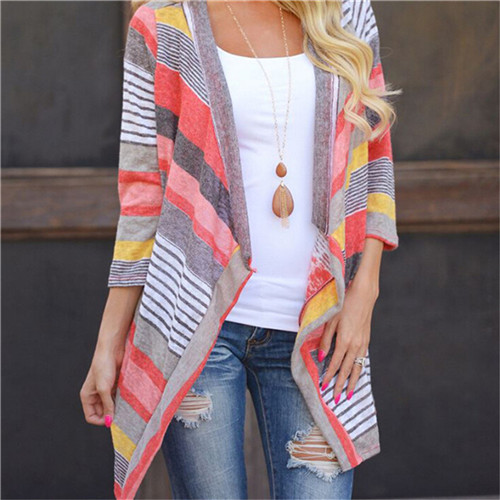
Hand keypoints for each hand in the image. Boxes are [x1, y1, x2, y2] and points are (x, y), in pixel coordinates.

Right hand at [80, 342, 124, 426]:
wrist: (113, 349)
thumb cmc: (104, 365)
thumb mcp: (104, 388)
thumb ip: (107, 405)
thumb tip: (109, 421)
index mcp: (87, 396)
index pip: (91, 416)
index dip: (101, 420)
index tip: (112, 419)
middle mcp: (95, 394)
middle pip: (102, 412)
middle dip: (111, 414)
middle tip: (121, 413)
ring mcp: (105, 390)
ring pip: (111, 405)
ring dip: (118, 406)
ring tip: (125, 403)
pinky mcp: (114, 385)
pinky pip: (118, 397)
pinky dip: (122, 399)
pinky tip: (127, 397)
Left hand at [317, 279, 377, 403]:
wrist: (364, 296)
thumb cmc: (344, 305)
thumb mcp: (331, 320)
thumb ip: (325, 340)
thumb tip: (320, 357)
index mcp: (344, 340)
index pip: (335, 364)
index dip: (329, 377)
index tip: (323, 388)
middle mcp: (355, 345)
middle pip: (347, 370)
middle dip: (340, 385)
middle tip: (335, 399)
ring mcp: (362, 344)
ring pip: (357, 368)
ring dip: (352, 383)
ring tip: (348, 395)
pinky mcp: (366, 341)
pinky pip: (362, 361)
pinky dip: (359, 371)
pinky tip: (356, 377)